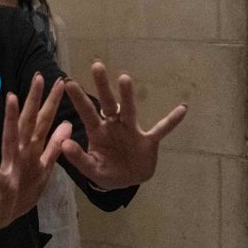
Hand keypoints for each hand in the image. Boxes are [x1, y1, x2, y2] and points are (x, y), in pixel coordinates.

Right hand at [0, 74, 70, 231]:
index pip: (43, 121)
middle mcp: (20, 152)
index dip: (52, 102)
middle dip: (33, 100)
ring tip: (10, 100)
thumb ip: (54, 146)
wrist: (0, 214)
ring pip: (10, 140)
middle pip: (27, 122)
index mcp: (32, 148)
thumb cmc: (23, 189)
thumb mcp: (44, 167)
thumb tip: (67, 124)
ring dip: (10, 121)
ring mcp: (10, 167)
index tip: (61, 81)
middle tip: (39, 77)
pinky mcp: (3, 186)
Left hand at [61, 61, 185, 189]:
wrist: (126, 182)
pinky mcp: (148, 141)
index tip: (69, 82)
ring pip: (129, 110)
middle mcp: (114, 125)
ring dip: (127, 95)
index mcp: (98, 132)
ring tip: (124, 78)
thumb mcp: (90, 169)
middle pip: (107, 103)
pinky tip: (182, 109)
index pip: (87, 112)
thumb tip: (65, 144)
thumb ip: (78, 158)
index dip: (79, 99)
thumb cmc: (106, 171)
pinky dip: (172, 121)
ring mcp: (132, 131)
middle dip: (102, 86)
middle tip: (96, 65)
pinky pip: (161, 129)